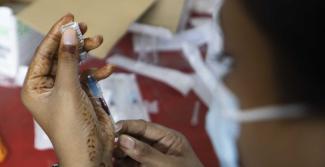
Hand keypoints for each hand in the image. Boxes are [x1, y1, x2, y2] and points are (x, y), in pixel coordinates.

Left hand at [21, 14, 113, 166]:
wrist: (92, 152)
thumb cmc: (72, 128)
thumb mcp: (68, 91)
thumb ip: (68, 61)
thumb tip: (68, 34)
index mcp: (35, 87)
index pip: (44, 53)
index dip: (56, 34)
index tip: (69, 19)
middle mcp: (49, 87)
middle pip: (60, 55)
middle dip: (73, 41)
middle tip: (85, 27)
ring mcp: (67, 90)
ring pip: (75, 63)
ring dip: (88, 53)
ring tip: (99, 40)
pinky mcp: (83, 95)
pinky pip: (89, 77)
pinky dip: (99, 72)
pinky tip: (108, 70)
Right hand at [114, 120, 203, 166]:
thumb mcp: (168, 164)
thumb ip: (146, 153)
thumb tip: (123, 139)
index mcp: (169, 138)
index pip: (145, 126)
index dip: (128, 126)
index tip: (113, 129)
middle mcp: (159, 145)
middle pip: (136, 138)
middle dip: (122, 140)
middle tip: (108, 144)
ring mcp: (153, 157)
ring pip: (132, 151)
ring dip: (120, 153)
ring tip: (108, 155)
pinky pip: (133, 163)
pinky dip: (123, 163)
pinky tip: (114, 163)